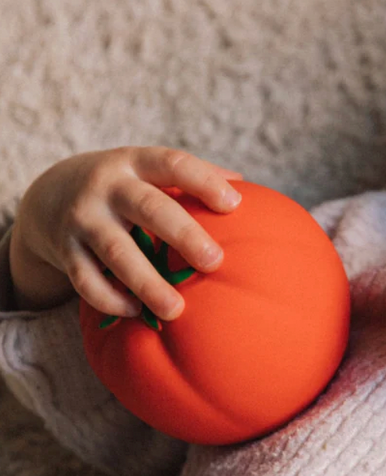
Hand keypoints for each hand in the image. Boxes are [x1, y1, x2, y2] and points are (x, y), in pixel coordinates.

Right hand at [10, 147, 243, 319]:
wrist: (51, 193)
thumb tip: (244, 185)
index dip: (204, 182)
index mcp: (136, 163)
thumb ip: (192, 176)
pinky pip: (86, 280)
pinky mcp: (65, 250)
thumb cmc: (126, 185)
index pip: (174, 164)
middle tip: (215, 262)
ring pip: (117, 252)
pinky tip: (136, 312)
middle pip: (149, 208)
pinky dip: (110, 299)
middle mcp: (107, 187)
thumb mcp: (149, 169)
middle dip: (184, 235)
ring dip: (147, 283)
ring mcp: (83, 218)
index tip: (234, 205)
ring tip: (176, 309)